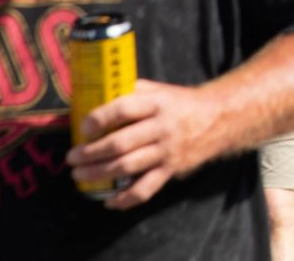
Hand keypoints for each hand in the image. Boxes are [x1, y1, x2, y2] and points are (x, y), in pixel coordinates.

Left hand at [66, 79, 226, 210]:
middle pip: (120, 143)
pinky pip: (145, 189)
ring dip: (98, 173)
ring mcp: (167, 151)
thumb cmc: (181, 103)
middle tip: (72, 157)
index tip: (84, 127)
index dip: (100, 119)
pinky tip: (109, 202)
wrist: (221, 118)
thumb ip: (132, 92)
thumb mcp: (160, 90)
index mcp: (158, 103)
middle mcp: (162, 127)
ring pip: (128, 167)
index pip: (124, 109)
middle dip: (90, 153)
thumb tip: (95, 94)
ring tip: (79, 175)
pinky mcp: (171, 170)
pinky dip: (125, 199)